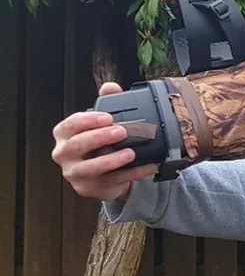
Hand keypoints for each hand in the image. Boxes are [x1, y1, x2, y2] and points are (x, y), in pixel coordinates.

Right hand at [51, 82, 158, 201]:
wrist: (102, 173)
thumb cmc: (98, 144)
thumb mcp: (100, 124)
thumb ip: (106, 103)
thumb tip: (110, 87)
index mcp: (64, 135)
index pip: (69, 125)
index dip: (88, 120)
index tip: (108, 117)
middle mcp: (64, 155)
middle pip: (76, 145)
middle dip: (99, 137)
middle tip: (121, 131)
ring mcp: (75, 173)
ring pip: (91, 168)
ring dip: (112, 160)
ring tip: (131, 153)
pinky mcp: (89, 188)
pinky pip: (113, 180)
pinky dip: (134, 173)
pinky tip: (149, 166)